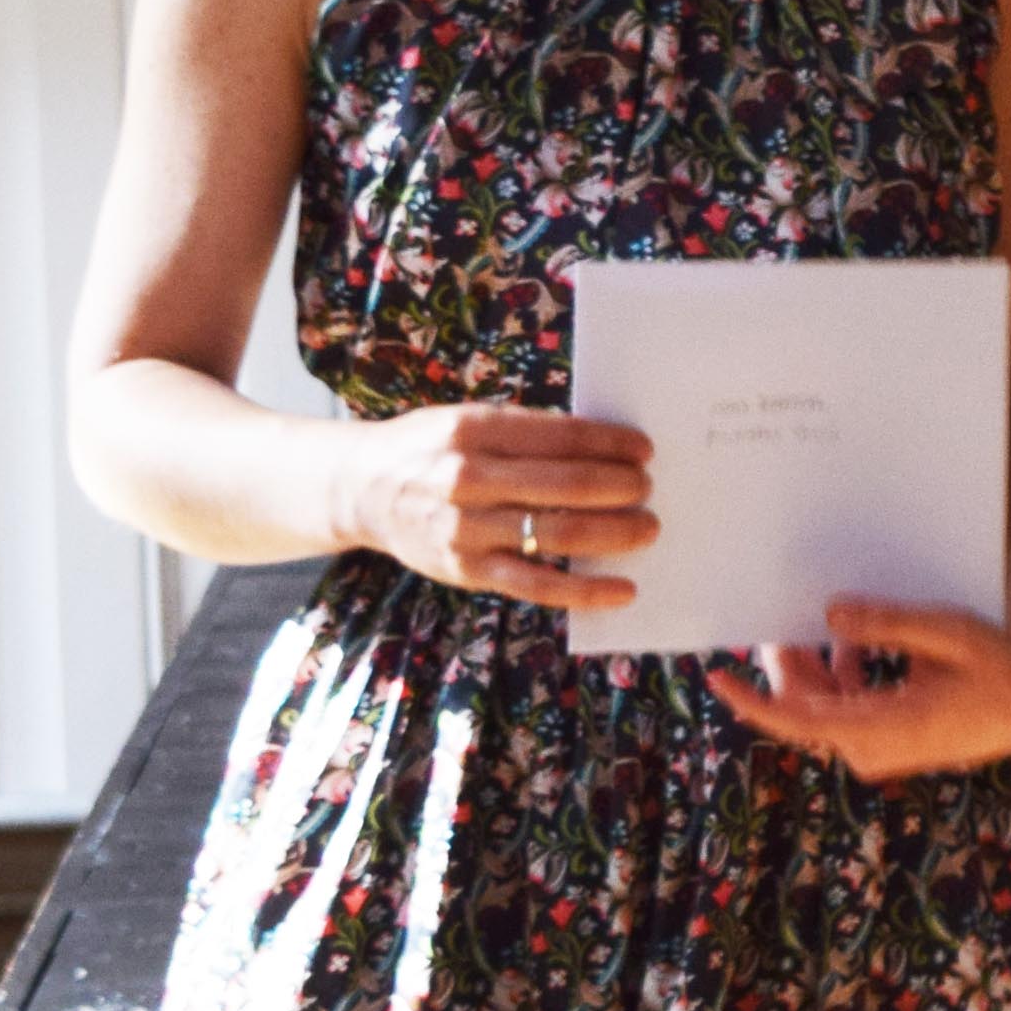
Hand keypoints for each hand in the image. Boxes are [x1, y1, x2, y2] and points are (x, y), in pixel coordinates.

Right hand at [337, 405, 654, 609]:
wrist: (362, 489)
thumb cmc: (431, 450)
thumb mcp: (467, 421)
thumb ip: (525, 433)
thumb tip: (604, 445)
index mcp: (474, 430)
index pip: (560, 436)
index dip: (610, 444)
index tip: (645, 450)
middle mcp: (469, 478)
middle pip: (567, 484)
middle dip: (621, 487)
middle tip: (647, 489)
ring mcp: (468, 528)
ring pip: (559, 533)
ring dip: (615, 531)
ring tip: (646, 527)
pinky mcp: (470, 571)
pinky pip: (538, 585)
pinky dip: (586, 589)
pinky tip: (622, 589)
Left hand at [703, 594, 1010, 783]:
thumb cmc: (995, 667)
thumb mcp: (947, 633)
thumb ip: (888, 623)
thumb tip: (830, 612)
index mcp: (886, 727)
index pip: (803, 722)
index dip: (756, 702)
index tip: (719, 678)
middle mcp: (873, 747)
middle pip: (804, 708)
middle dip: (786, 664)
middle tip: (778, 615)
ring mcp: (876, 748)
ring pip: (819, 708)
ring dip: (812, 667)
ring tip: (814, 621)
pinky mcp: (880, 740)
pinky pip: (840, 709)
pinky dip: (835, 677)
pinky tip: (847, 645)